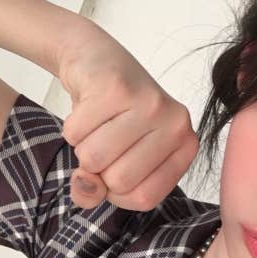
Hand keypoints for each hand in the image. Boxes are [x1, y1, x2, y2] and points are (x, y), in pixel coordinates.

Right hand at [56, 18, 198, 210]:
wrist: (95, 58)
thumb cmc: (113, 117)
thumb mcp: (117, 161)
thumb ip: (100, 190)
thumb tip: (87, 188)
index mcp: (185, 147)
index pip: (144, 199)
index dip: (118, 192)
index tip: (119, 165)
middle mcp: (177, 124)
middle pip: (119, 180)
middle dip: (98, 168)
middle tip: (106, 138)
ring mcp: (149, 104)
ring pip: (93, 158)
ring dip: (82, 146)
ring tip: (97, 124)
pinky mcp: (116, 87)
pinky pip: (75, 133)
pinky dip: (72, 126)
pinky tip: (87, 107)